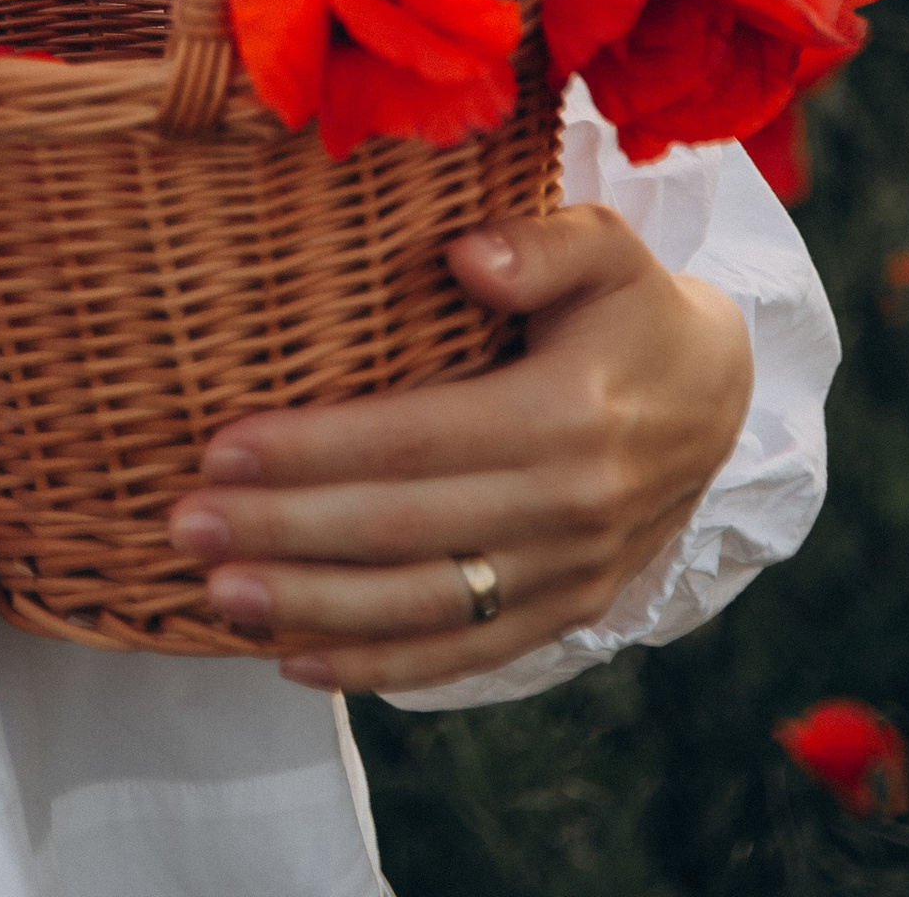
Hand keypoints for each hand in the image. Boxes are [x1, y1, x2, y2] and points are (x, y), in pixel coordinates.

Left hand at [163, 206, 754, 693]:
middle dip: (285, 533)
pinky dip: (380, 667)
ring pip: (425, 608)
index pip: (416, 441)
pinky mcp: (566, 612)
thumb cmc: (634, 306)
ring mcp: (569, 574)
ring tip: (216, 593)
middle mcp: (569, 510)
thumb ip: (542, 242)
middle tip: (186, 524)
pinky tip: (294, 658)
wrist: (723, 398)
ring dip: (313, 609)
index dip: (317, 449)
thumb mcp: (609, 247)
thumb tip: (464, 256)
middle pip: (403, 533)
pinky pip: (465, 653)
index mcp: (568, 416)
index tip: (222, 445)